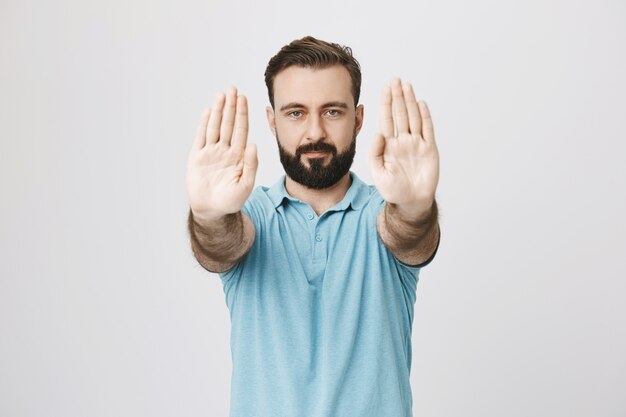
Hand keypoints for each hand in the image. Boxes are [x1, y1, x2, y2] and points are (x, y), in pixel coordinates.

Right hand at [186, 86, 257, 222]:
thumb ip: (251, 165)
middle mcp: (225, 150)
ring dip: (218, 111)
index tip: (243, 99)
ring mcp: (211, 152)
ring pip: (215, 127)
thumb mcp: (246, 184)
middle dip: (230, 106)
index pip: (241, 130)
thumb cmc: (231, 200)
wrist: (212, 210)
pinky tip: (208, 111)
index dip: (242, 114)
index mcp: (238, 156)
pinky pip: (201, 137)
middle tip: (232, 88)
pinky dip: (204, 124)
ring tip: (221, 94)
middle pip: (228, 124)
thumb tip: (254, 145)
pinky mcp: (197, 157)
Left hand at [369, 78, 439, 217]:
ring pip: (413, 117)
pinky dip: (425, 116)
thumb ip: (375, 153)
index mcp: (388, 145)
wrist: (411, 202)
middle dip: (397, 96)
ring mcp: (416, 143)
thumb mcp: (378, 172)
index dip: (386, 102)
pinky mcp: (429, 149)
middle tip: (396, 80)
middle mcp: (402, 140)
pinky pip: (427, 129)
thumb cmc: (393, 189)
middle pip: (400, 113)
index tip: (385, 88)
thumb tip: (378, 132)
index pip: (386, 118)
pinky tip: (421, 103)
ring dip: (410, 102)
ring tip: (407, 86)